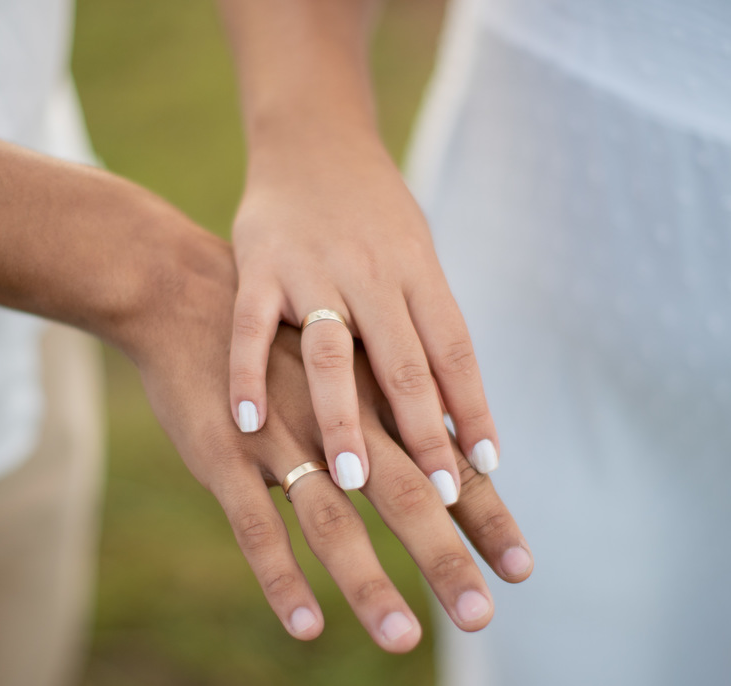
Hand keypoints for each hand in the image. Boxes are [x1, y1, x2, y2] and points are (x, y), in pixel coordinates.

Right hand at [130, 231, 530, 651]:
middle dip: (444, 558)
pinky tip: (306, 626)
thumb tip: (448, 455)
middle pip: (404, 494)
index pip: (440, 464)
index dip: (484, 515)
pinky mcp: (224, 452)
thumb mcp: (344, 363)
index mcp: (373, 400)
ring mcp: (280, 437)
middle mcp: (338, 420)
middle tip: (481, 618)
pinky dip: (279, 575)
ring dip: (368, 579)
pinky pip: (252, 523)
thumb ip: (389, 412)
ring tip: (403, 638)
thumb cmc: (277, 339)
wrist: (186, 290)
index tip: (522, 570)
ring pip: (331, 517)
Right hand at [226, 131, 499, 509]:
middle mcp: (373, 272)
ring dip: (341, 417)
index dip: (472, 410)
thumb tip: (457, 419)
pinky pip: (251, 327)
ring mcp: (313, 269)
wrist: (311, 141)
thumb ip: (427, 332)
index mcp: (418, 273)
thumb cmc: (374, 219)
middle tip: (435, 498)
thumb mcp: (414, 261)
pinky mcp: (258, 266)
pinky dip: (248, 372)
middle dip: (420, 432)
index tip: (485, 469)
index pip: (454, 351)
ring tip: (349, 479)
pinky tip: (246, 422)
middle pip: (403, 362)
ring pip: (330, 352)